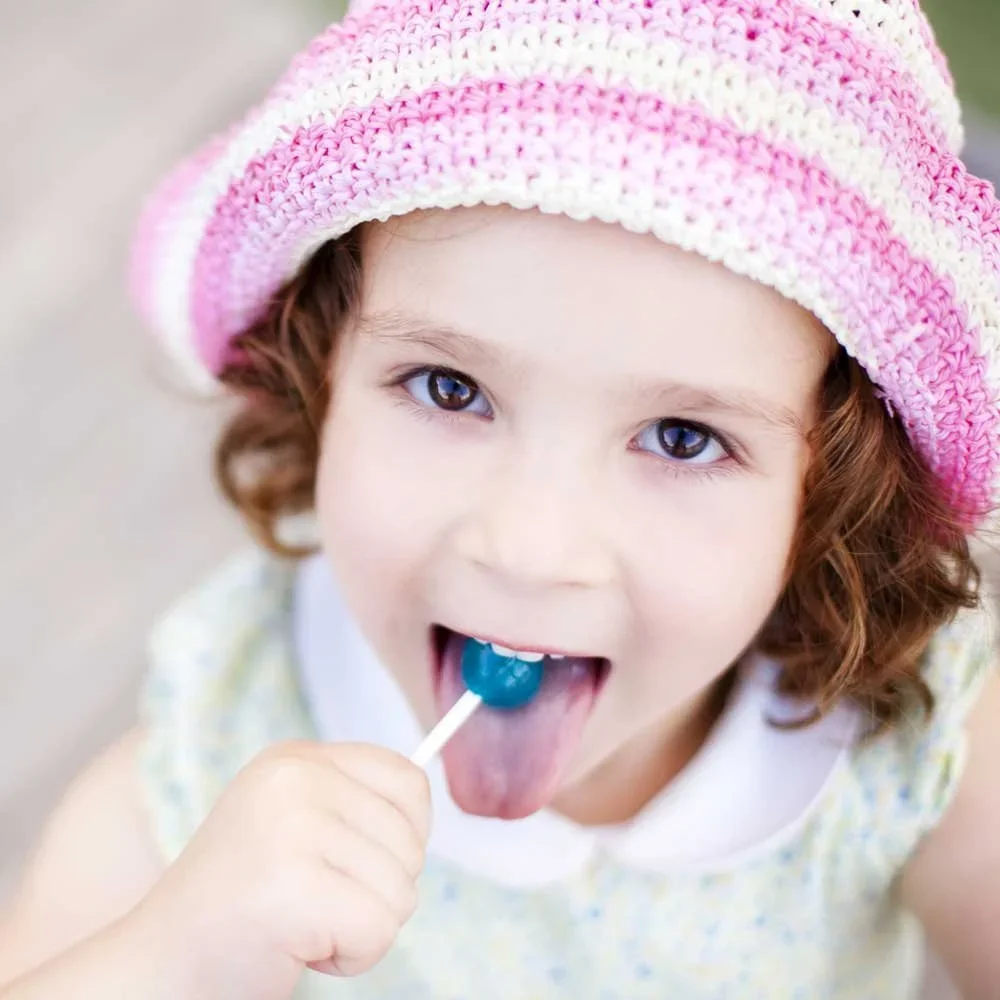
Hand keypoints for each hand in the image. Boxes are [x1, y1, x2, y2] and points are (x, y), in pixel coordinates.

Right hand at [134, 742, 430, 999]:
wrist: (159, 964)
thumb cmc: (239, 905)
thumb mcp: (291, 824)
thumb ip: (350, 806)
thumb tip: (424, 810)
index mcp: (295, 758)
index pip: (407, 779)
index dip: (406, 834)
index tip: (362, 864)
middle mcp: (294, 778)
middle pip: (410, 840)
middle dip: (376, 890)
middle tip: (311, 902)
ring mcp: (291, 827)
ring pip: (400, 890)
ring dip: (360, 925)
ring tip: (299, 922)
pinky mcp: (292, 885)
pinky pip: (379, 930)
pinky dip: (351, 957)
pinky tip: (297, 947)